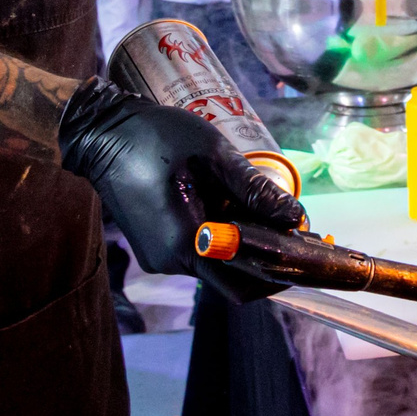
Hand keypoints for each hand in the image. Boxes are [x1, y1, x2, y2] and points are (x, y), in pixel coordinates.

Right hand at [56, 80, 304, 302]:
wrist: (103, 134)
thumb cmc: (158, 138)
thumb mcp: (214, 155)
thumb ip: (255, 189)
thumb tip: (295, 217)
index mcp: (187, 242)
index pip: (245, 281)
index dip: (282, 273)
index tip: (312, 257)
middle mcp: (171, 261)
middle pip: (233, 281)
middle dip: (270, 265)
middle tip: (301, 240)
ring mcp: (160, 258)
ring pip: (217, 268)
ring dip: (248, 250)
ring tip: (276, 221)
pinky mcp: (156, 248)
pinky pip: (200, 256)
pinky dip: (226, 243)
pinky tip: (239, 214)